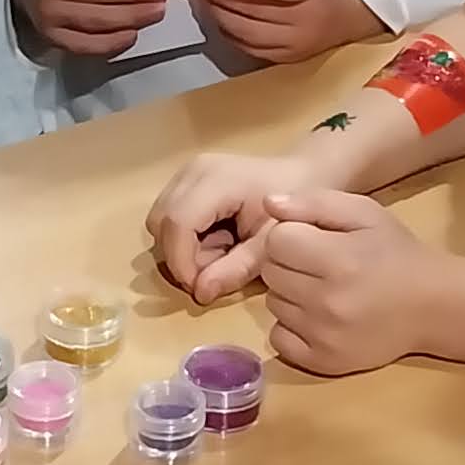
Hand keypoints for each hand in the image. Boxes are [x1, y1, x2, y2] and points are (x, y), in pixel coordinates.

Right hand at [148, 146, 301, 300]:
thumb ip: (235, 270)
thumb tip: (199, 293)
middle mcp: (194, 171)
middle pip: (161, 222)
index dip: (181, 262)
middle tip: (217, 269)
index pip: (178, 223)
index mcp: (216, 180)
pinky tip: (217, 240)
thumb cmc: (293, 212)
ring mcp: (187, 172)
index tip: (200, 289)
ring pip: (160, 221)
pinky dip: (185, 238)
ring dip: (182, 248)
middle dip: (181, 256)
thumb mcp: (270, 246)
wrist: (304, 177)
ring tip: (221, 252)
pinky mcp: (185, 180)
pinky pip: (168, 216)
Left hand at [195, 0, 388, 66]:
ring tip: (205, 5)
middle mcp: (306, 19)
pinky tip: (220, 23)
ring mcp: (297, 43)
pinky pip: (253, 49)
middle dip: (222, 1)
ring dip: (222, 19)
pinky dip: (232, 36)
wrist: (355, 19)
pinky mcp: (290, 59)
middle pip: (255, 13)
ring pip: (250, 34)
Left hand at [255, 189, 442, 377]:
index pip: (276, 241)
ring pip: (273, 305)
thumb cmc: (396, 252)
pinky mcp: (323, 362)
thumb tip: (269, 204)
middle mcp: (328, 300)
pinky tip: (316, 317)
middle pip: (271, 273)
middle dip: (288, 263)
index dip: (290, 235)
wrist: (433, 306)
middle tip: (318, 264)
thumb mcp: (364, 213)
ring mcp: (324, 335)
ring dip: (289, 294)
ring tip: (321, 289)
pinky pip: (278, 339)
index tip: (312, 239)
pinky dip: (291, 327)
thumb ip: (315, 203)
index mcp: (339, 258)